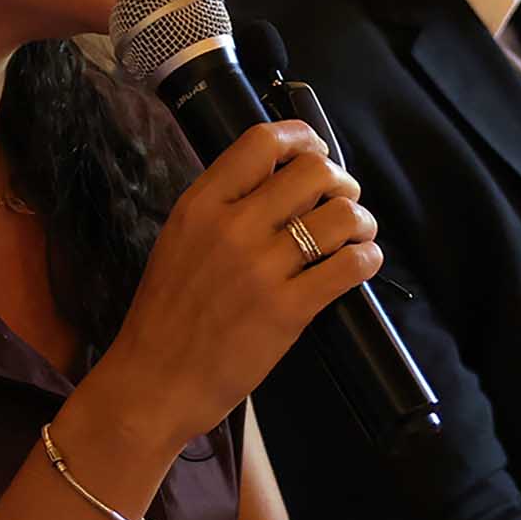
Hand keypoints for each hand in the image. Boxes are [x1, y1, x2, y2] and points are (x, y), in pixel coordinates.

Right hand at [86, 118, 380, 450]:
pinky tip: (360, 263)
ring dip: (360, 221)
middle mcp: (232, 228)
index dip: (301, 138)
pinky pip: (349, 266)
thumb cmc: (165, 316)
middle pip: (313, 172)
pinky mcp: (287, 311)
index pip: (262, 142)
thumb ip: (220, 209)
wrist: (154, 382)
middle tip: (342, 201)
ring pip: (340, 216)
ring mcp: (261, 269)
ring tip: (357, 234)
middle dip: (340, 181)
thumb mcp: (178, 242)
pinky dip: (366, 259)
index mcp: (200, 206)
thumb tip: (276, 182)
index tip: (315, 151)